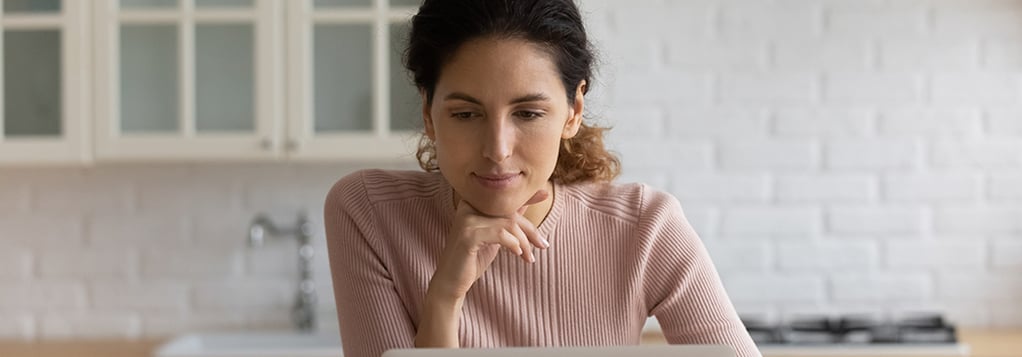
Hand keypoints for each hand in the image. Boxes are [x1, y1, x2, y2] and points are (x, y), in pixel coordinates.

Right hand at [427, 190, 550, 301]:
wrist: (452, 281)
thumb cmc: (473, 258)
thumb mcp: (495, 236)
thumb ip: (510, 219)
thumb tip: (531, 201)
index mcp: (472, 203)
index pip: (505, 198)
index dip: (527, 196)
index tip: (546, 194)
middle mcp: (467, 207)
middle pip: (509, 211)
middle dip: (530, 230)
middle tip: (543, 245)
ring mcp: (466, 220)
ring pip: (508, 224)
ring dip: (524, 242)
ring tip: (529, 257)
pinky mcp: (468, 236)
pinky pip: (500, 234)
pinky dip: (513, 244)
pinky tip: (517, 254)